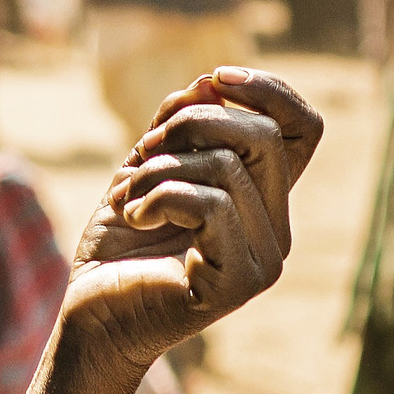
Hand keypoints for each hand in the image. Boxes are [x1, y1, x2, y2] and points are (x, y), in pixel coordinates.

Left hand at [64, 68, 323, 367]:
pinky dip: (157, 197)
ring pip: (225, 167)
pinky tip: (134, 218)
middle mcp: (276, 231)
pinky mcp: (240, 282)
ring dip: (156, 170)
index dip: (269, 91)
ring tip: (127, 198)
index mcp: (263, 201)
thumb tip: (209, 84)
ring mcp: (264, 260)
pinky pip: (210, 204)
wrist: (91, 315)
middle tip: (143, 152)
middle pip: (264, 137)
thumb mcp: (145, 168)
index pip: (302, 130)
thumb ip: (179, 128)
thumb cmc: (118, 246)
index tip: (214, 78)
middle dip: (191, 125)